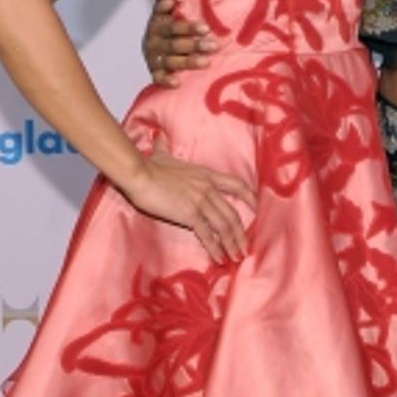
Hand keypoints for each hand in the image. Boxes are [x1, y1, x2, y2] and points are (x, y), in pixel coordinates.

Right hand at [121, 149, 256, 262]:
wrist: (139, 174)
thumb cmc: (148, 166)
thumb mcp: (162, 155)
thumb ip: (164, 147)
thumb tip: (159, 138)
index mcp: (206, 175)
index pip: (237, 185)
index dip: (250, 197)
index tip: (257, 209)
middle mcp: (208, 188)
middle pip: (233, 213)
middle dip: (241, 233)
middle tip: (244, 247)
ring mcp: (201, 201)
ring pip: (224, 227)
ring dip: (231, 244)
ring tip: (235, 257)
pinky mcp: (190, 214)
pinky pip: (208, 235)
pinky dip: (215, 248)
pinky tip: (219, 258)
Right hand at [143, 0, 218, 87]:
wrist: (152, 48)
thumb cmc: (168, 29)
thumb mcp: (166, 15)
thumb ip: (166, 7)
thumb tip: (170, 0)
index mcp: (157, 26)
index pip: (173, 27)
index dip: (189, 28)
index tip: (206, 29)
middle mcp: (154, 42)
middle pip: (175, 44)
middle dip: (195, 45)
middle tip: (214, 46)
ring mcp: (153, 58)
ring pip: (171, 61)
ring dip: (188, 61)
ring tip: (206, 62)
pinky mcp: (154, 73)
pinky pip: (159, 78)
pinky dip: (166, 80)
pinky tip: (177, 83)